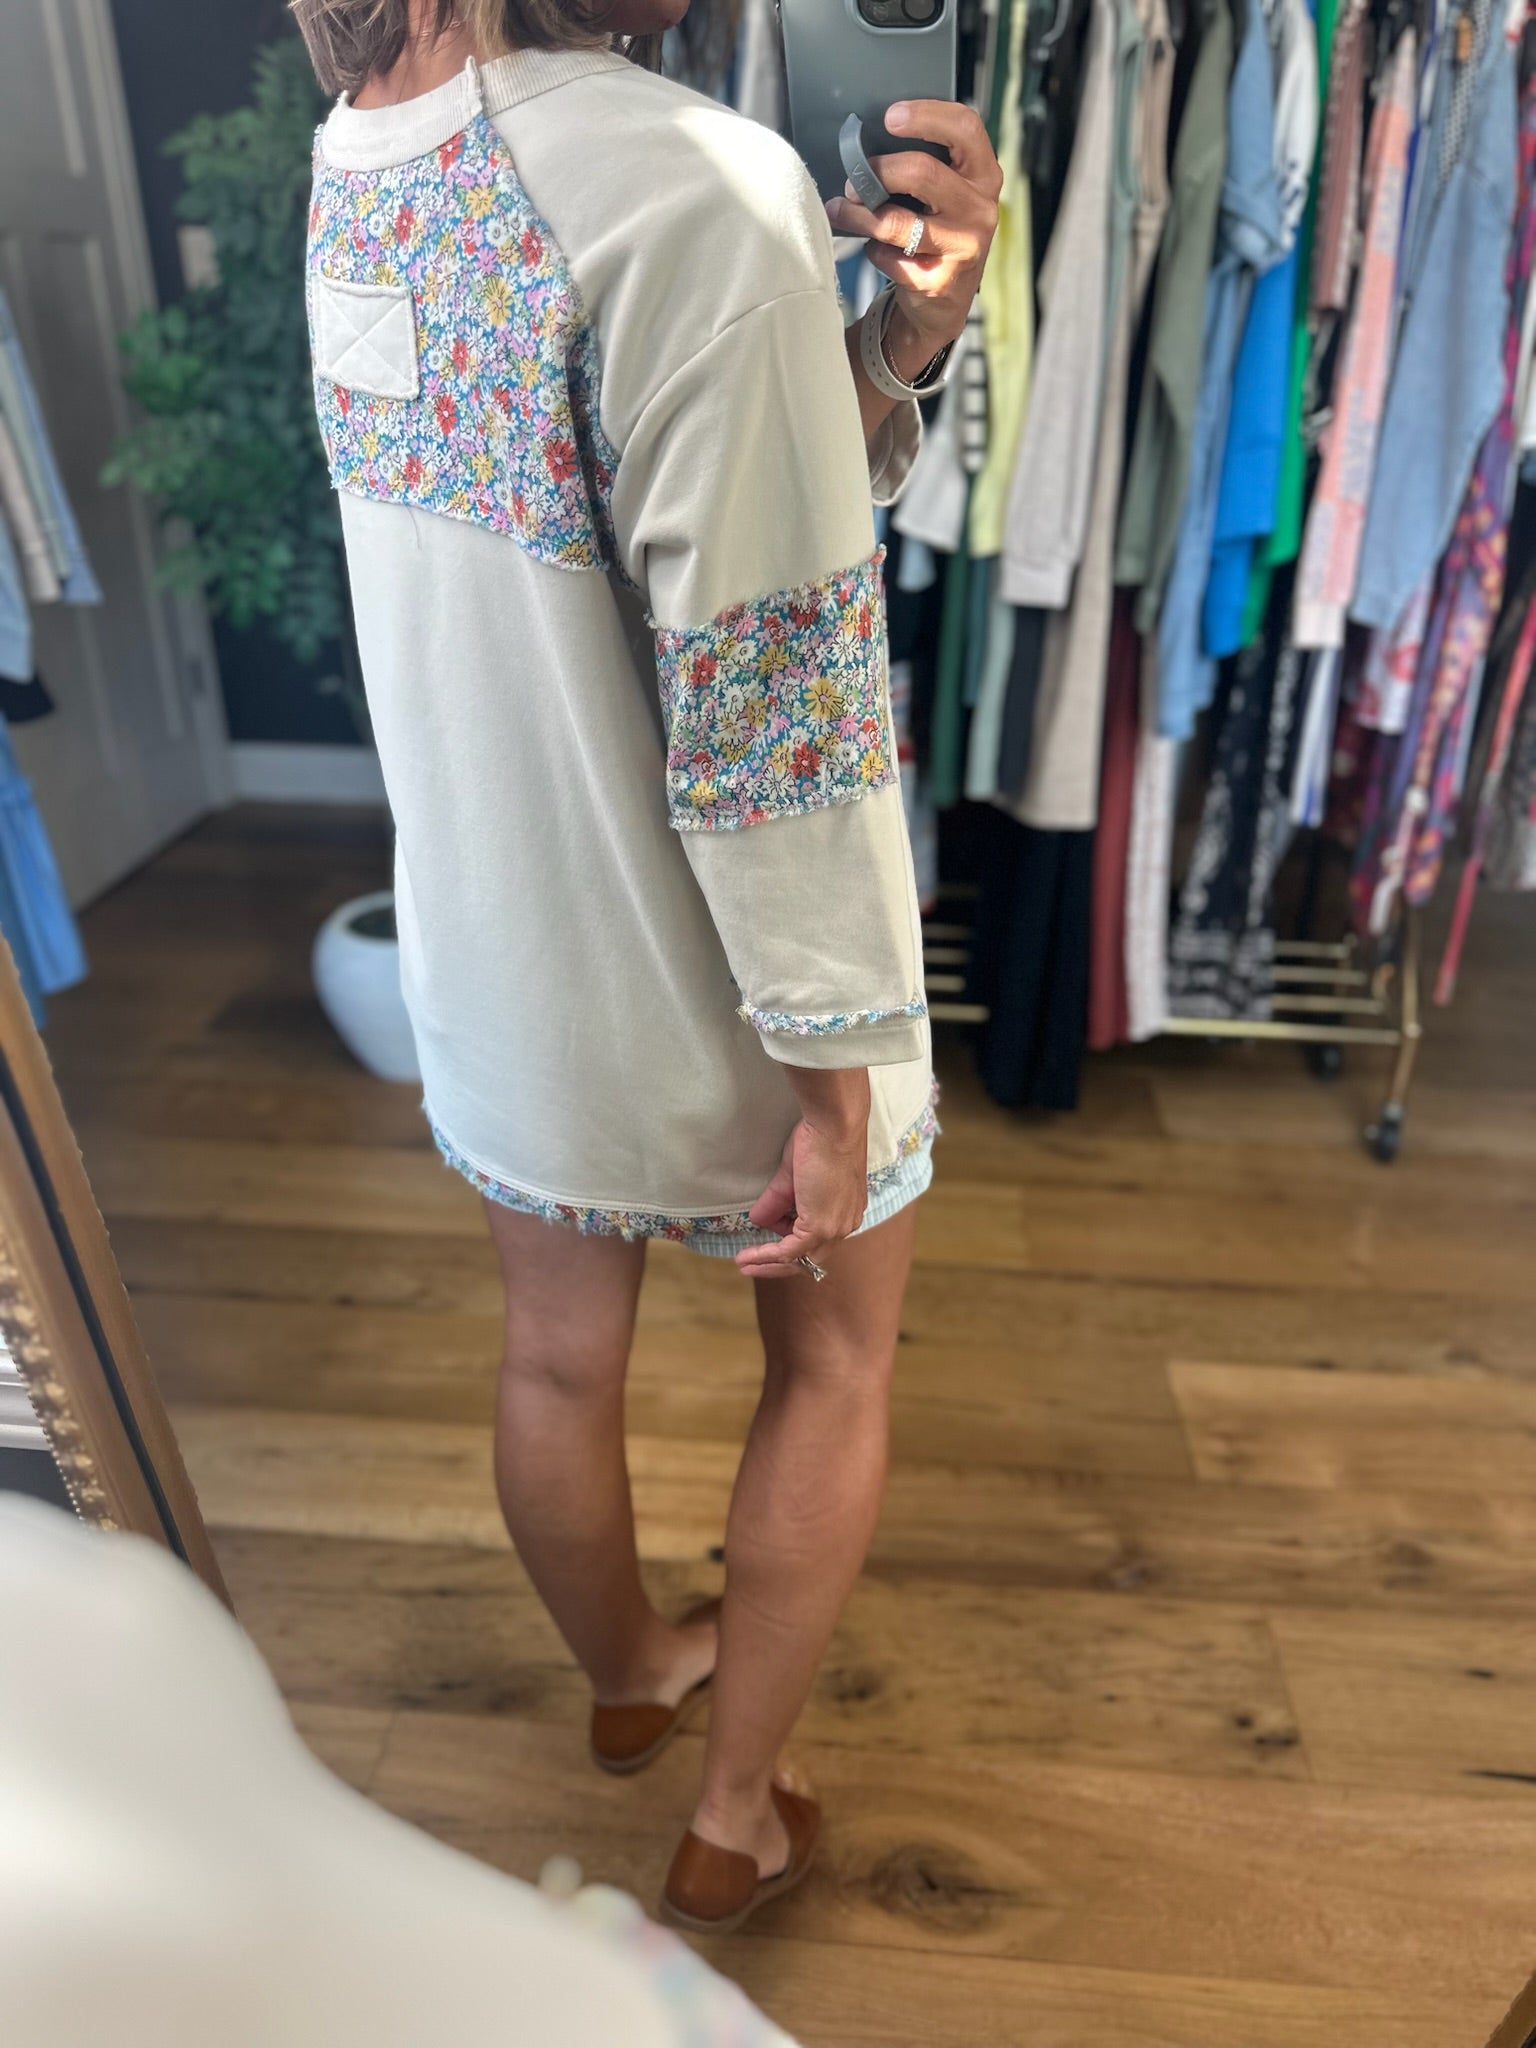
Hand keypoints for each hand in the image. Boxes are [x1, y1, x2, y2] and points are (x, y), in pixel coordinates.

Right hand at [734, 1113, 869, 1280]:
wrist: (833, 1128)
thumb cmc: (819, 1141)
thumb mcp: (793, 1177)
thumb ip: (777, 1201)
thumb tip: (759, 1219)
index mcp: (845, 1212)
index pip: (816, 1240)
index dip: (789, 1245)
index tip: (767, 1244)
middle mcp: (845, 1225)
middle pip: (808, 1257)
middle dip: (777, 1263)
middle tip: (751, 1264)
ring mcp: (835, 1229)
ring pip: (798, 1258)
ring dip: (768, 1263)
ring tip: (744, 1263)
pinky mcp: (820, 1227)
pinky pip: (789, 1250)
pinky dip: (766, 1256)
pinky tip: (747, 1257)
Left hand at [824, 100, 1000, 380]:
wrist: (946, 298)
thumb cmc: (940, 229)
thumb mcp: (947, 191)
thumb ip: (927, 163)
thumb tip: (867, 145)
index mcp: (983, 173)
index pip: (965, 127)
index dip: (925, 115)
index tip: (890, 117)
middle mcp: (980, 208)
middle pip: (922, 172)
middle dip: (877, 172)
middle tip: (853, 181)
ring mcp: (963, 247)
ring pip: (895, 221)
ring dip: (859, 214)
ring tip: (841, 209)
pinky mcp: (939, 281)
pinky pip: (890, 257)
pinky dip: (873, 251)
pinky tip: (875, 249)